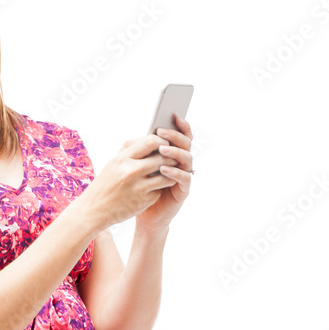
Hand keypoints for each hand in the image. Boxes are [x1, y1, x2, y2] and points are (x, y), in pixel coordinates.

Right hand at [80, 132, 180, 231]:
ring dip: (170, 172)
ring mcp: (138, 187)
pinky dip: (161, 187)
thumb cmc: (104, 185)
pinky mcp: (144, 200)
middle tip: (173, 157)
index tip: (164, 143)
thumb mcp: (113, 164)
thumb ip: (131, 152)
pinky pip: (160, 189)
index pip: (150, 141)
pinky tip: (159, 186)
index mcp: (122, 159)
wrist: (94, 210)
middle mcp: (131, 171)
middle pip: (161, 157)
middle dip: (170, 157)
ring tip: (169, 171)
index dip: (161, 141)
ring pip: (166, 174)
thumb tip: (150, 140)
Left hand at [136, 114, 193, 233]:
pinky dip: (175, 173)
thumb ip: (146, 151)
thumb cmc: (142, 187)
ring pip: (187, 159)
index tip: (174, 115)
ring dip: (174, 152)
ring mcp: (183, 176)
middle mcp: (181, 163)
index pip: (181, 135)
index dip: (181, 126)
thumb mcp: (141, 166)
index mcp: (173, 154)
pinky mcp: (183, 191)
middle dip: (174, 136)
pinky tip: (164, 169)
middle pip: (186, 144)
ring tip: (161, 149)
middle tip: (161, 131)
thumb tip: (146, 132)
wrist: (144, 214)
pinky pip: (184, 179)